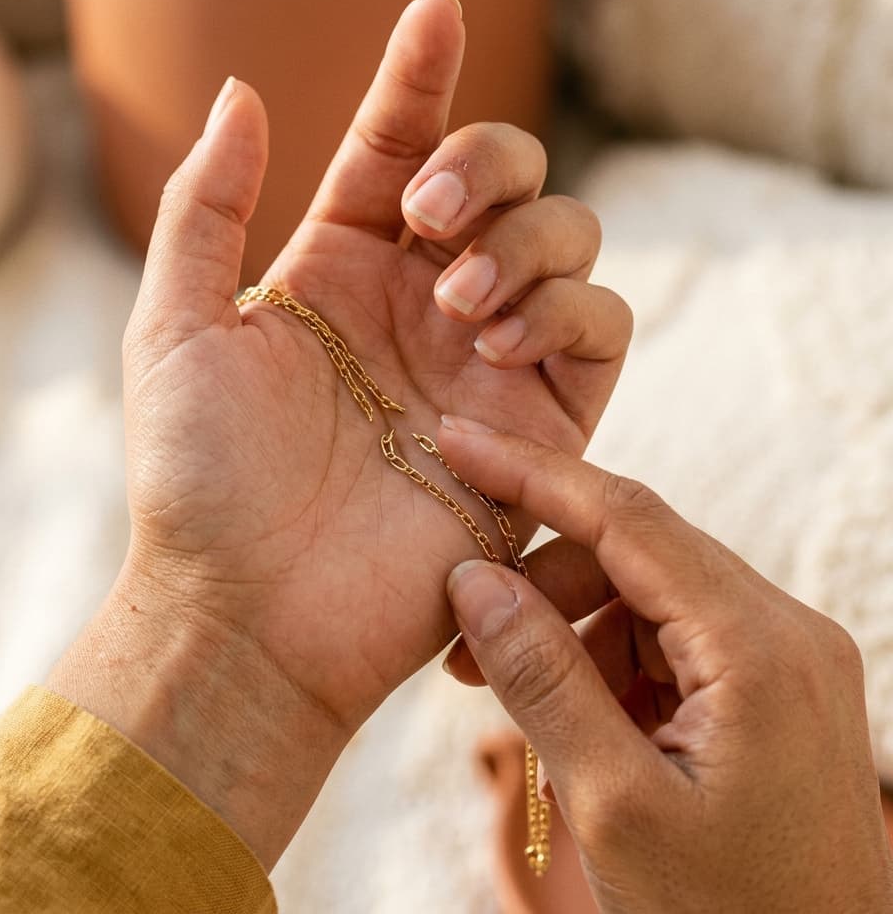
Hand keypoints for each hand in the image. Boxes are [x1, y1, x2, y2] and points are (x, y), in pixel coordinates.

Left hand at [49, 0, 630, 865]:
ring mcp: (487, 364)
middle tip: (428, 216)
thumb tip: (244, 90)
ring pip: (571, 243)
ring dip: (529, 244)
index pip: (397, 147)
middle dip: (487, 166)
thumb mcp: (173, 327)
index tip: (433, 12)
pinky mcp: (540, 430)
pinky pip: (602, 333)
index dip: (420, 77)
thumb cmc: (200, 481)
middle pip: (507, 181)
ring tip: (461, 304)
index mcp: (341, 272)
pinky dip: (568, 316)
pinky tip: (502, 348)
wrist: (251, 614)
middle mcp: (422, 307)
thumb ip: (206, 205)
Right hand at [438, 416, 892, 913]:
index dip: (532, 473)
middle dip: (539, 577)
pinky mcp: (763, 686)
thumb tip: (474, 579)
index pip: (628, 517)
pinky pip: (663, 637)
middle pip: (635, 549)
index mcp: (760, 647)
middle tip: (460, 633)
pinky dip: (602, 659)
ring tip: (505, 690)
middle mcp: (783, 630)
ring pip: (643, 592)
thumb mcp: (614, 802)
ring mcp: (778, 657)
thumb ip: (541, 677)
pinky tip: (567, 714)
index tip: (459, 439)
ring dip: (566, 625)